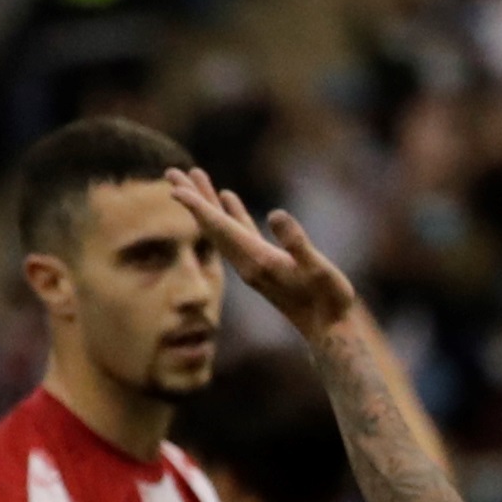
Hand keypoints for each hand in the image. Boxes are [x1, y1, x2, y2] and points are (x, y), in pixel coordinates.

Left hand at [165, 166, 365, 335]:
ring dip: (206, 202)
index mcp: (257, 260)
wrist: (330, 329)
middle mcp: (248, 262)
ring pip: (221, 228)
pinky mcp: (263, 264)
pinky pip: (238, 233)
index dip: (198, 207)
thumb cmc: (329, 300)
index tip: (175, 189)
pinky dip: (228, 214)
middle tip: (171, 172)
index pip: (220, 228)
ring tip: (195, 177)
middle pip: (211, 225)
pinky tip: (228, 197)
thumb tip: (276, 214)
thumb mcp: (318, 269)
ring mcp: (253, 264)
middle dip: (192, 198)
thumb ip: (296, 243)